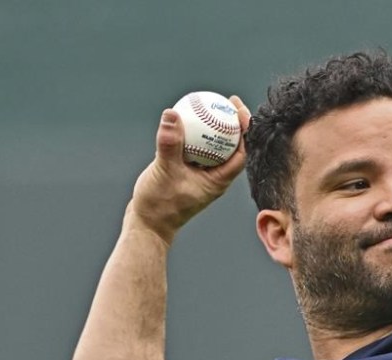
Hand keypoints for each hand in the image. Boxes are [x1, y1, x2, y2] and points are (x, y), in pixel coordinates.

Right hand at [126, 95, 250, 243]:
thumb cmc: (159, 205)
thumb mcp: (164, 171)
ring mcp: (201, 176)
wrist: (147, 226)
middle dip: (231, 123)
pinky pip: (195, 150)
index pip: (241, 152)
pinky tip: (183, 119)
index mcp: (219, 180)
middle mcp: (214, 177)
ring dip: (212, 128)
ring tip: (207, 105)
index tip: (238, 109)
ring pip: (212, 148)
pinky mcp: (187, 174)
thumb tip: (172, 114)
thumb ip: (170, 143)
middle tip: (225, 101)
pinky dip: (193, 136)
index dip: (244, 129)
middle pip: (230, 146)